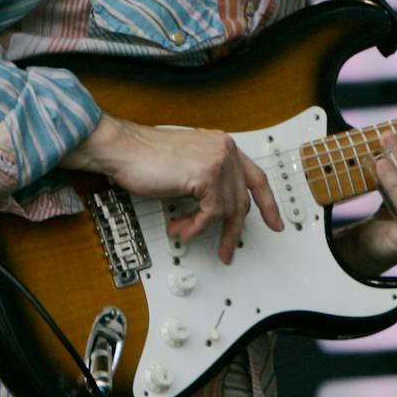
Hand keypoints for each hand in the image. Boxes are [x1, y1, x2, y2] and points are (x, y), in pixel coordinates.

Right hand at [63, 114, 283, 263]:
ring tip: (184, 232)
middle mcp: (225, 150)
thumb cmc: (143, 158)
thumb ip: (206, 179)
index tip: (275, 222)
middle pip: (243, 199)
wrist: (121, 149)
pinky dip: (196, 226)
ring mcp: (218, 161)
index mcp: (222, 146)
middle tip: (227, 250)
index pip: (256, 178)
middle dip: (233, 230)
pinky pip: (211, 213)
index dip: (268, 203)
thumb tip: (215, 209)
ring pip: (227, 209)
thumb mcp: (186, 166)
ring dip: (204, 228)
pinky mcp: (207, 174)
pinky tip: (181, 229)